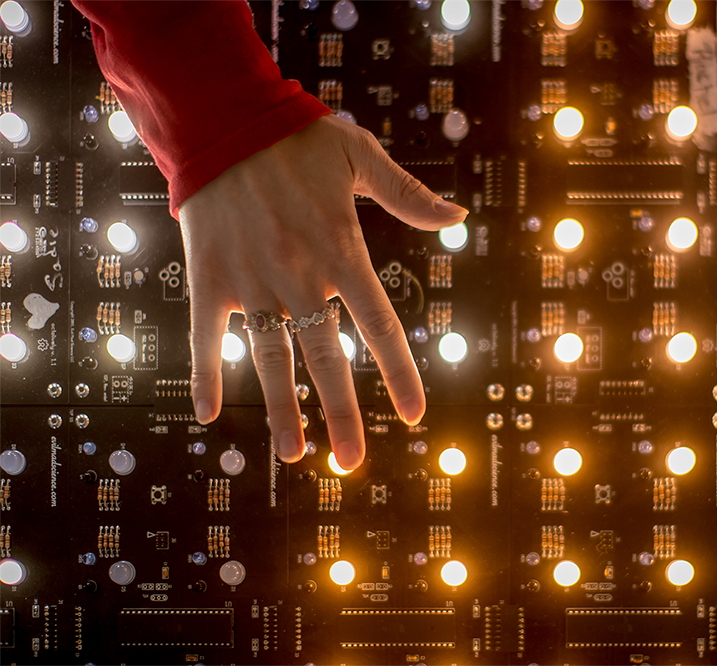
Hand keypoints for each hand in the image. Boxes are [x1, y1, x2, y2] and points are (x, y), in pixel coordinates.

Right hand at [178, 114, 466, 468]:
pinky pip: (205, 337)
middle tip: (351, 462)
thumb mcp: (360, 156)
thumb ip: (408, 196)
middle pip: (326, 359)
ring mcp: (252, 282)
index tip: (415, 415)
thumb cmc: (297, 137)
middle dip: (341, 414)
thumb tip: (459, 218)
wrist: (221, 117)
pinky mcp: (209, 279)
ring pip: (270, 360)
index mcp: (343, 252)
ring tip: (292, 457)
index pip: (380, 327)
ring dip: (281, 411)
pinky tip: (206, 416)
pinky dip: (205, 374)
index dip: (400, 374)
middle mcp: (300, 278)